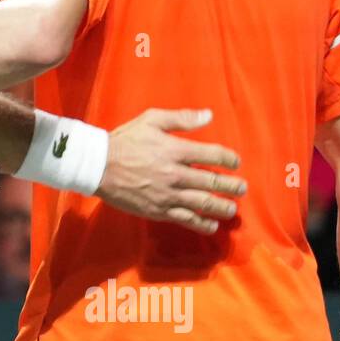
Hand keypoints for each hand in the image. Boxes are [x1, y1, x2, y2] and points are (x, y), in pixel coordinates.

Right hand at [94, 108, 245, 234]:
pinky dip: (201, 224)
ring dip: (222, 207)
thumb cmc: (124, 140)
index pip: (213, 155)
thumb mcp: (151, 120)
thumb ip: (181, 119)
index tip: (235, 162)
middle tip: (241, 188)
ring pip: (203, 203)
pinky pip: (185, 219)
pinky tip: (211, 225)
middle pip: (213, 182)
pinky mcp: (158, 210)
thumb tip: (209, 115)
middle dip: (232, 186)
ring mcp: (167, 194)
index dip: (229, 159)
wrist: (97, 166)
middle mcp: (175, 174)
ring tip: (232, 209)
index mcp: (175, 150)